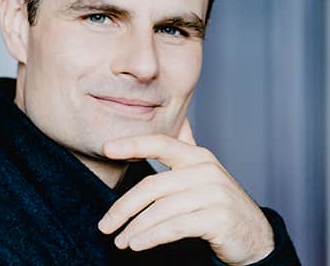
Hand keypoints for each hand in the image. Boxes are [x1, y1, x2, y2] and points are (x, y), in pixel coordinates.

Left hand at [97, 118, 274, 264]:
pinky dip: (151, 237)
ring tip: (120, 240)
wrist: (255, 236)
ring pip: (161, 210)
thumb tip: (178, 117)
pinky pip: (174, 227)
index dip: (133, 144)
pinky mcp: (218, 218)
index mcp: (197, 156)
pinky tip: (137, 244)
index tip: (106, 148)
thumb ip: (186, 147)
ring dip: (135, 228)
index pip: (160, 143)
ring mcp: (214, 194)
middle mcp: (205, 170)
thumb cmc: (218, 202)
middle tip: (104, 225)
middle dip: (123, 207)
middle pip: (152, 186)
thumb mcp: (202, 172)